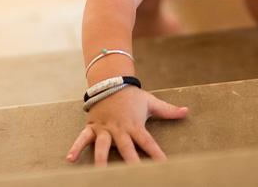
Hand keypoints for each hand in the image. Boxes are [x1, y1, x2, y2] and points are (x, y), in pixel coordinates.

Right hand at [66, 86, 187, 165]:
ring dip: (101, 160)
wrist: (112, 82)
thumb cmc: (133, 96)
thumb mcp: (151, 102)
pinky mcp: (92, 127)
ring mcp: (105, 129)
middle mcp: (120, 129)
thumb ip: (168, 110)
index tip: (163, 165)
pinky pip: (83, 138)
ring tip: (100, 173)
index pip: (148, 142)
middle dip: (130, 162)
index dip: (156, 154)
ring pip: (103, 146)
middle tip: (134, 175)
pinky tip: (70, 159)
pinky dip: (76, 147)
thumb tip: (187, 112)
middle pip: (126, 148)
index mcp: (135, 125)